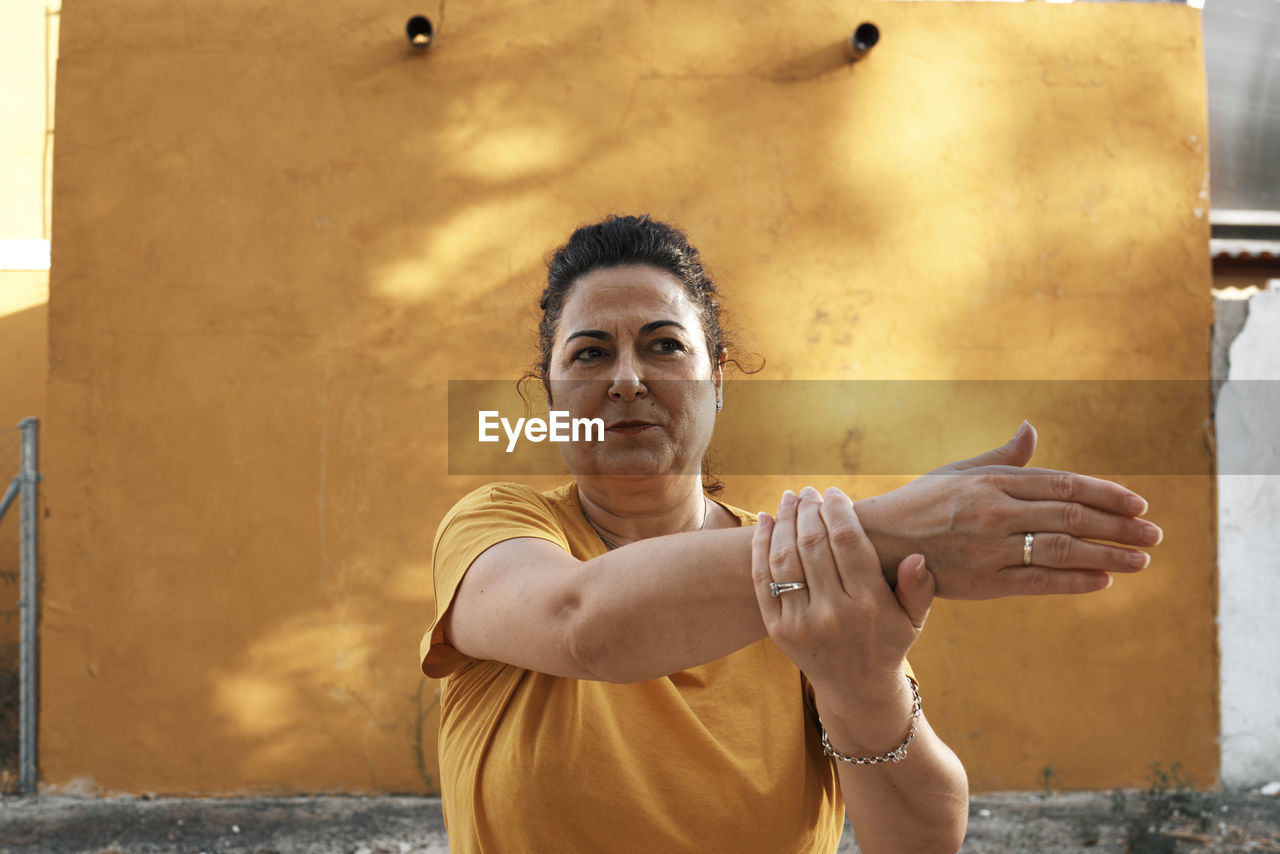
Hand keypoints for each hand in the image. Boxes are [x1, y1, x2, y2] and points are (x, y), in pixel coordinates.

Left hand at [751, 486, 932, 704]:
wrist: (855, 689)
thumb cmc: (887, 642)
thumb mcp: (912, 619)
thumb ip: (918, 588)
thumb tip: (916, 557)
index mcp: (869, 605)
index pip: (849, 543)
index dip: (838, 511)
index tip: (835, 493)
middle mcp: (833, 614)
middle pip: (813, 545)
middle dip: (810, 510)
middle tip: (809, 492)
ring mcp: (801, 623)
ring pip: (785, 558)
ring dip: (784, 521)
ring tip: (790, 499)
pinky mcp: (777, 630)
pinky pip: (763, 580)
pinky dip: (760, 546)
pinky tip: (765, 521)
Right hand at [854, 421, 1161, 598]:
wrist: (875, 543)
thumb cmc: (920, 504)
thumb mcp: (957, 472)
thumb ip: (1002, 456)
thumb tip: (1031, 429)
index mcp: (991, 481)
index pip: (1062, 485)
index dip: (1105, 494)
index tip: (1139, 504)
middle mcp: (993, 512)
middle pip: (1070, 517)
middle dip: (1119, 526)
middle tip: (1153, 534)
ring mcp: (988, 548)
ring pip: (1062, 550)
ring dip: (1108, 556)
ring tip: (1141, 562)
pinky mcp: (982, 581)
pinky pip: (1038, 581)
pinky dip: (1074, 581)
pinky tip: (1102, 581)